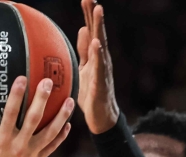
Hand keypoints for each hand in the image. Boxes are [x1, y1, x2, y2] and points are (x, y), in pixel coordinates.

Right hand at [0, 76, 73, 156]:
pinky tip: (68, 125)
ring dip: (61, 117)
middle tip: (49, 81)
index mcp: (1, 142)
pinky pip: (51, 147)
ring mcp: (30, 156)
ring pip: (50, 133)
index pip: (11, 114)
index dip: (17, 95)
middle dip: (43, 100)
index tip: (23, 78)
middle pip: (35, 120)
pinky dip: (60, 137)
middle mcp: (18, 148)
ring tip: (70, 101)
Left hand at [75, 0, 119, 133]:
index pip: (92, 30)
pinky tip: (97, 42)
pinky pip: (100, 66)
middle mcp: (101, 58)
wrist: (101, 117)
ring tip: (98, 11)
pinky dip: (98, 54)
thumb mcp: (84, 68)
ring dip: (100, 27)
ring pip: (101, 44)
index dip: (89, 14)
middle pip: (98, 32)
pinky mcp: (101, 82)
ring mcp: (103, 69)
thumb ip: (84, 50)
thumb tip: (82, 29)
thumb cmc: (91, 93)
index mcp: (95, 54)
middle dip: (95, 15)